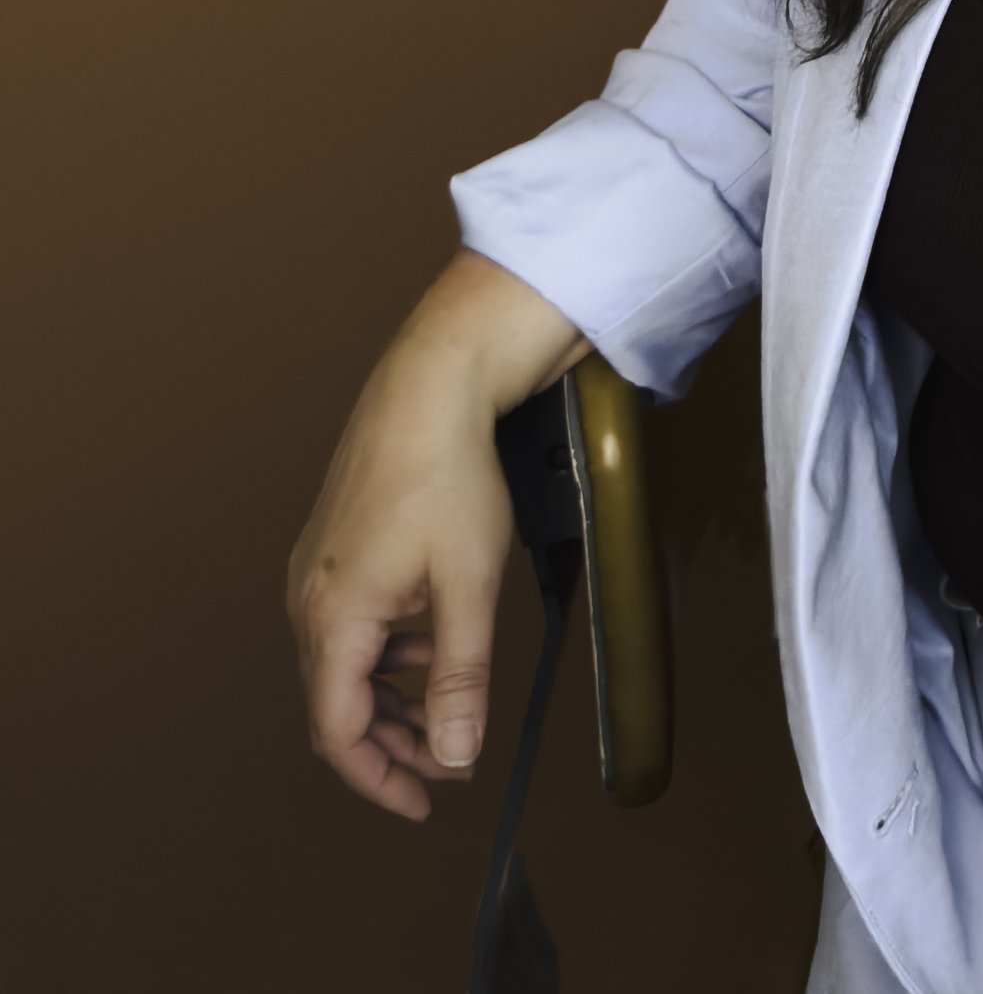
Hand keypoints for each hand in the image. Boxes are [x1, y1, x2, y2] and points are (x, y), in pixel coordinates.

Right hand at [287, 251, 584, 820]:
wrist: (432, 386)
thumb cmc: (449, 475)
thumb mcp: (468, 585)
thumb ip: (460, 677)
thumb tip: (456, 755)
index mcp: (333, 619)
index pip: (339, 732)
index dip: (380, 778)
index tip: (423, 802)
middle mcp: (308, 601)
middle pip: (336, 702)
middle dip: (389, 743)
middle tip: (443, 764)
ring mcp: (316, 571)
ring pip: (343, 664)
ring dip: (389, 697)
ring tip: (444, 709)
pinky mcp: (334, 546)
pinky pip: (349, 623)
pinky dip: (387, 652)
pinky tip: (430, 642)